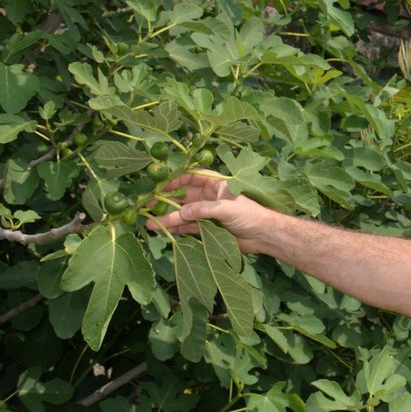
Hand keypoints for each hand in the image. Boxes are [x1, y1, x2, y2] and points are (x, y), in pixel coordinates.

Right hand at [146, 171, 274, 253]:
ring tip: (150, 223)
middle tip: (146, 206)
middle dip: (165, 201)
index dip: (176, 179)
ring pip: (184, 214)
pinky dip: (176, 229)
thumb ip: (203, 210)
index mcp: (216, 185)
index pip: (192, 176)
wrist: (264, 235)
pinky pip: (189, 227)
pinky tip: (163, 230)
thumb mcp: (226, 208)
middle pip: (183, 197)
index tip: (160, 185)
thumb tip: (180, 212)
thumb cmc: (250, 215)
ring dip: (168, 218)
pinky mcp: (208, 229)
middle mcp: (210, 197)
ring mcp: (208, 213)